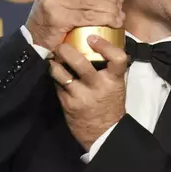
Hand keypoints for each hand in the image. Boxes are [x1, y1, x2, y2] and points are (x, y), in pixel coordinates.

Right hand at [25, 0, 124, 50]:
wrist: (35, 39)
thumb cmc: (55, 18)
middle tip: (120, 5)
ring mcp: (53, 1)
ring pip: (92, 2)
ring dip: (111, 10)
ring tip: (119, 17)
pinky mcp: (57, 18)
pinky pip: (88, 16)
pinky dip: (105, 20)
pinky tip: (113, 23)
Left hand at [49, 34, 128, 150]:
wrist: (104, 134)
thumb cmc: (111, 106)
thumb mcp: (117, 86)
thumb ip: (109, 69)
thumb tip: (97, 46)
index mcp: (114, 80)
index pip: (117, 58)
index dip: (105, 45)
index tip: (93, 37)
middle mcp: (98, 87)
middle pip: (81, 63)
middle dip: (67, 50)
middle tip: (61, 45)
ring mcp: (81, 96)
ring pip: (62, 74)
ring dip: (55, 63)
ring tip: (53, 57)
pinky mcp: (68, 104)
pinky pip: (58, 85)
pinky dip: (55, 77)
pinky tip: (55, 73)